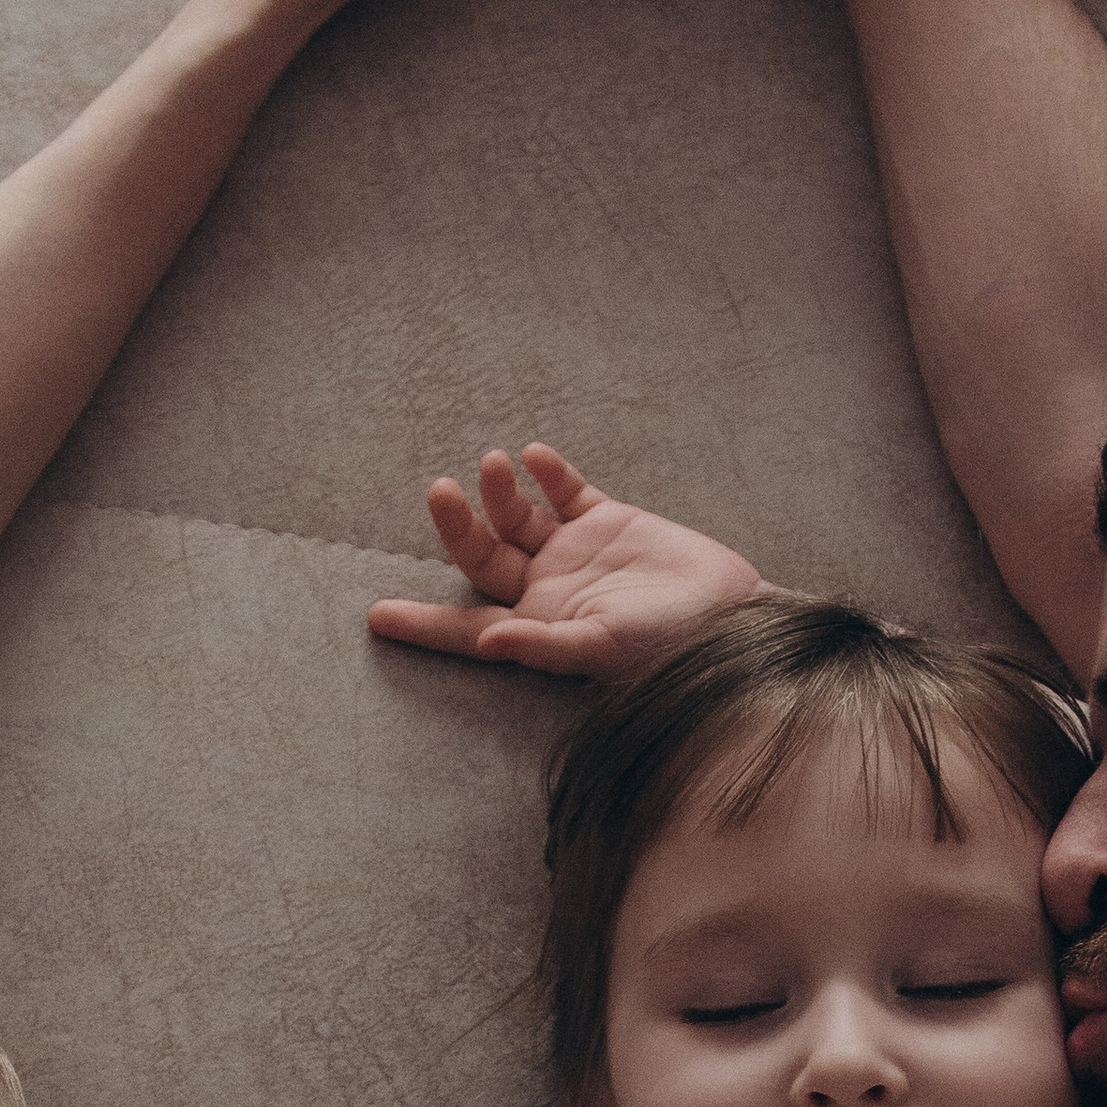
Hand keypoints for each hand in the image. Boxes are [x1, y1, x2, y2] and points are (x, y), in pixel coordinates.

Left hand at [370, 443, 765, 673]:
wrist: (730, 614)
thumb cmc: (666, 647)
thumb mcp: (601, 650)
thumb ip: (542, 645)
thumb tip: (488, 639)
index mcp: (536, 628)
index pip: (467, 627)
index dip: (423, 624)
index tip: (375, 617)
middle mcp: (546, 590)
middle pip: (484, 557)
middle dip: (458, 527)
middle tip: (439, 492)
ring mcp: (574, 553)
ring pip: (518, 517)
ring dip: (501, 490)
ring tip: (498, 462)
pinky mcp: (607, 521)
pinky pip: (565, 490)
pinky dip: (547, 472)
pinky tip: (534, 456)